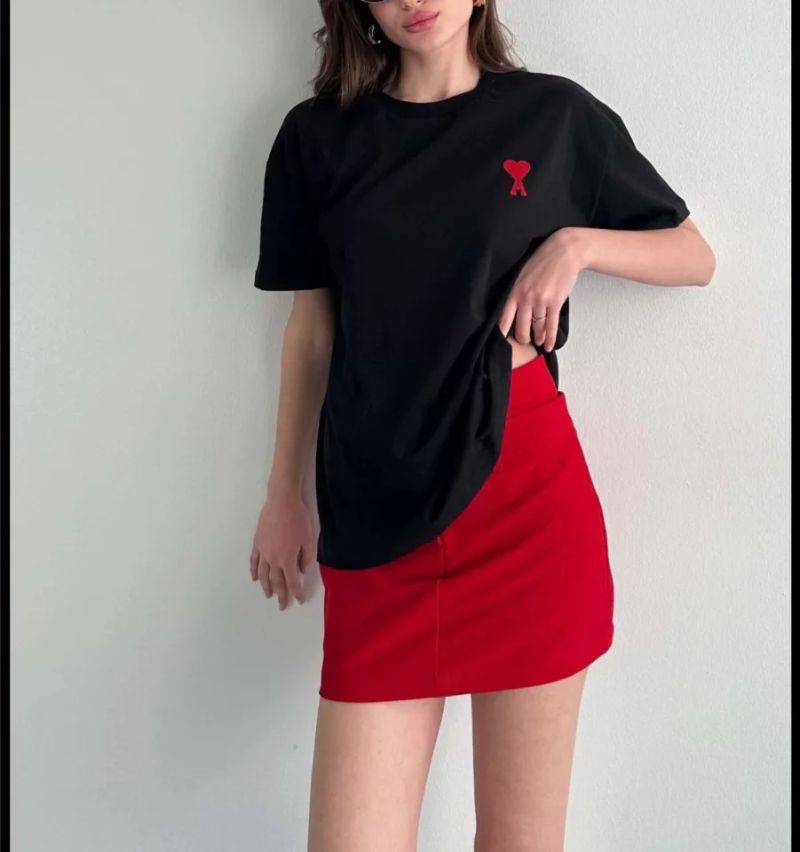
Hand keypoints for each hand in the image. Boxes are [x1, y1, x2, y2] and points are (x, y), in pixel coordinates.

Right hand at [250, 491, 315, 609]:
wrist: (282, 502)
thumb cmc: (298, 519)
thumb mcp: (308, 539)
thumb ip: (306, 558)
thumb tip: (301, 570)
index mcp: (288, 560)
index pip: (293, 582)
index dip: (297, 593)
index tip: (300, 601)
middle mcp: (273, 559)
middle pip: (277, 581)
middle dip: (281, 595)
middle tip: (283, 606)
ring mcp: (263, 552)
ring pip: (263, 574)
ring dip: (266, 586)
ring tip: (269, 595)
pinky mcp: (257, 543)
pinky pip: (254, 561)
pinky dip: (254, 571)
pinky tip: (255, 578)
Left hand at [498, 228, 584, 351]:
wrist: (564, 251)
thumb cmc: (543, 261)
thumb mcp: (522, 275)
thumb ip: (517, 292)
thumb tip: (513, 308)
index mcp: (514, 292)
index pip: (504, 319)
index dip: (503, 333)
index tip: (502, 342)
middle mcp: (525, 299)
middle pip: (521, 329)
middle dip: (522, 339)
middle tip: (524, 341)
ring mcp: (540, 302)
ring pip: (537, 329)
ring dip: (538, 338)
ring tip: (538, 342)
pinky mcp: (555, 302)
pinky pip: (551, 326)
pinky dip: (551, 338)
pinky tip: (549, 345)